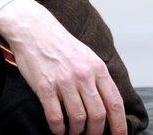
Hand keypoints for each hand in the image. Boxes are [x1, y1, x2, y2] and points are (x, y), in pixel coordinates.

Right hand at [0, 0, 126, 134]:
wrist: (32, 28)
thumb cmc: (59, 43)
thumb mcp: (86, 55)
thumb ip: (97, 78)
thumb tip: (108, 105)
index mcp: (97, 68)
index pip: (115, 103)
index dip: (120, 125)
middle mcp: (83, 75)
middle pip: (98, 115)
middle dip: (96, 132)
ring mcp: (64, 81)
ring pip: (78, 119)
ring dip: (77, 132)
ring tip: (73, 132)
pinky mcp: (45, 86)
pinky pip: (56, 117)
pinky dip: (58, 129)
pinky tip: (58, 128)